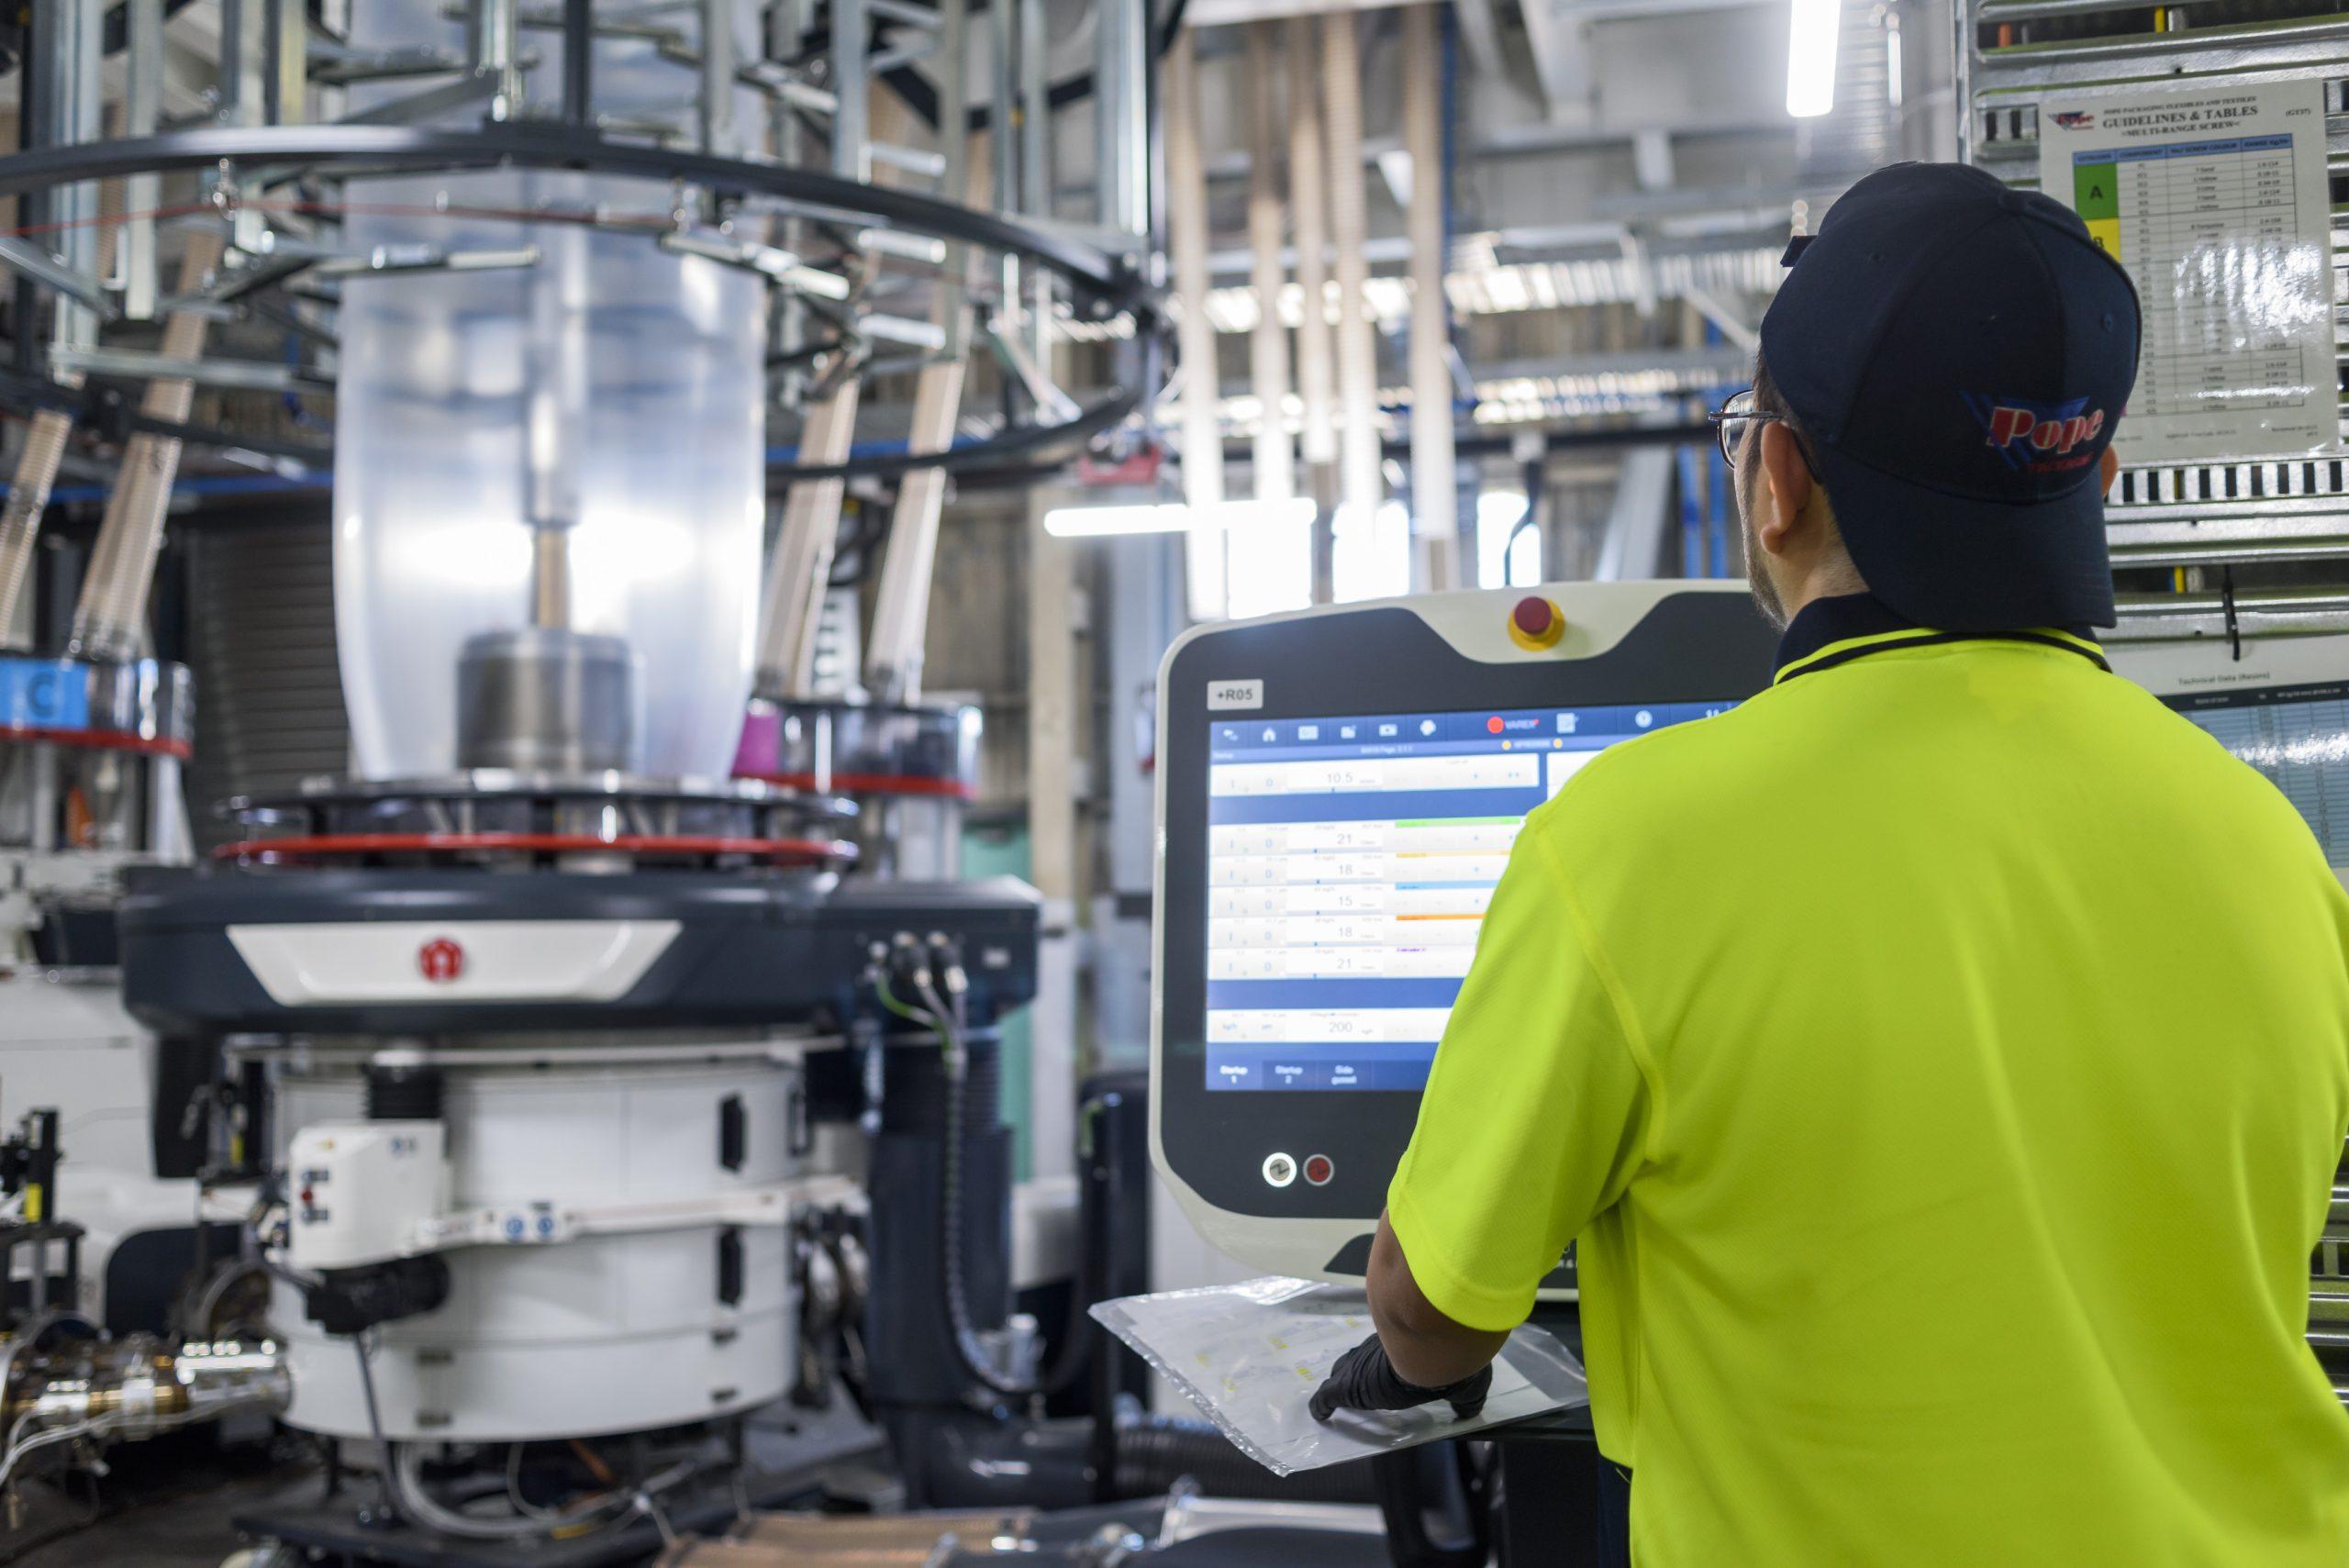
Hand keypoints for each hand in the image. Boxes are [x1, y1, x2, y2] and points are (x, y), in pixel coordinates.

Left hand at [1308, 1332, 1492, 1423]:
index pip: (1389, 1353)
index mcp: (1404, 1346)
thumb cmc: (1448, 1363)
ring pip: (1343, 1373)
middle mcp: (1377, 1350)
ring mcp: (1358, 1366)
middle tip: (1360, 1382)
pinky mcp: (1346, 1385)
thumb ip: (1466, 1398)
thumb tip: (1469, 1410)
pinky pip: (1326, 1396)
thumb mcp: (1467, 1383)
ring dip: (1341, 1383)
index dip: (1387, 1363)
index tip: (1389, 1373)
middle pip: (1361, 1359)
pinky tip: (1320, 1414)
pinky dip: (1322, 1405)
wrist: (1426, 1352)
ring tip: (1339, 1396)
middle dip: (1358, 1369)